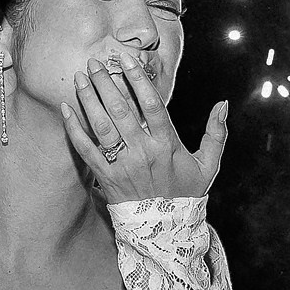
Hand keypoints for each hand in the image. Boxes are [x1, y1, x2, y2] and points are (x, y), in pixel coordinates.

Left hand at [62, 58, 229, 201]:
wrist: (164, 230)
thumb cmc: (185, 193)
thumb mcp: (208, 165)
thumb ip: (216, 133)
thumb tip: (223, 103)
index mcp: (167, 145)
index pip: (152, 105)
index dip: (137, 79)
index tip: (125, 59)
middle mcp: (142, 152)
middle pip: (121, 110)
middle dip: (106, 82)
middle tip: (95, 62)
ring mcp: (121, 165)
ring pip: (102, 126)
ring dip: (89, 99)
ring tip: (80, 77)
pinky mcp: (105, 176)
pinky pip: (86, 149)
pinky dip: (74, 129)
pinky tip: (66, 108)